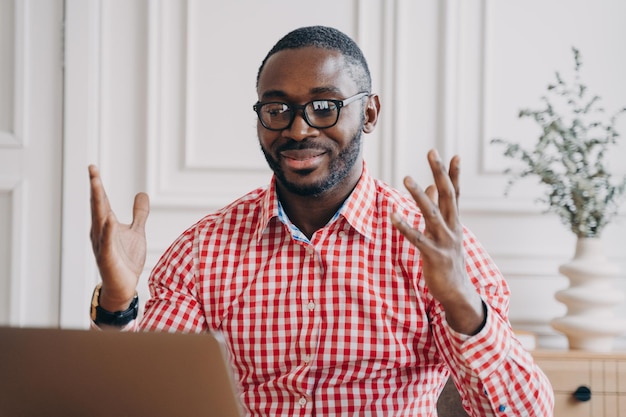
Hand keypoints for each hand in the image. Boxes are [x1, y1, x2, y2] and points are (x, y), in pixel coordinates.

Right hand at [89, 165, 149, 310]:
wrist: (124, 286)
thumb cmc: (126, 259)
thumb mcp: (137, 231)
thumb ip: (139, 213)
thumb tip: (142, 193)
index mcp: (106, 224)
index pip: (102, 201)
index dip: (97, 185)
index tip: (92, 167)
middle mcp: (101, 232)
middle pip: (98, 206)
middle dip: (95, 188)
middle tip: (91, 170)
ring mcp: (103, 244)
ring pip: (99, 220)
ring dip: (98, 203)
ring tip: (96, 186)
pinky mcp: (108, 257)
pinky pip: (107, 242)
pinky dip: (107, 230)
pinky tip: (108, 218)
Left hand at [390, 149, 483, 333]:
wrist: (458, 292)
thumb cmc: (449, 261)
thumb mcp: (446, 234)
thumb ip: (439, 210)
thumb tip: (432, 188)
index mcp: (455, 222)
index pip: (456, 193)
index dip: (454, 174)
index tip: (455, 154)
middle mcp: (453, 228)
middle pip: (447, 195)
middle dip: (440, 173)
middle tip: (431, 152)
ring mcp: (445, 241)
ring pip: (432, 213)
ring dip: (420, 195)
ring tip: (407, 177)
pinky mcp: (434, 255)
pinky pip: (417, 238)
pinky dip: (405, 227)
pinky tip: (393, 216)